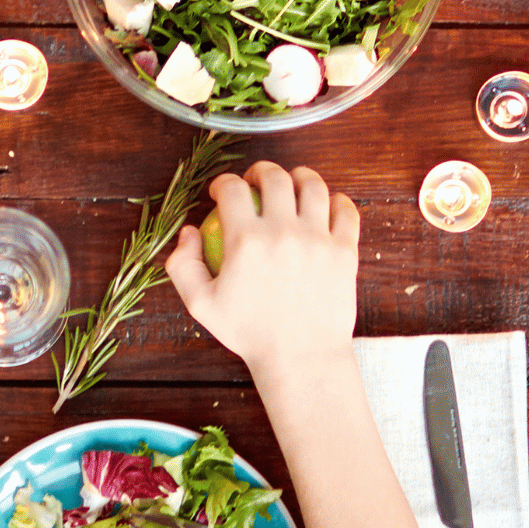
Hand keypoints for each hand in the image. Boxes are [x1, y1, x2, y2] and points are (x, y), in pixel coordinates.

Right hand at [166, 162, 358, 374]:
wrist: (302, 357)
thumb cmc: (250, 333)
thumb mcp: (201, 305)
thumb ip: (182, 265)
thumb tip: (188, 231)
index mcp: (247, 242)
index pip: (233, 190)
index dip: (223, 183)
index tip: (221, 191)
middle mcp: (284, 232)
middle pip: (275, 177)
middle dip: (260, 170)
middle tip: (256, 180)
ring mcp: (318, 239)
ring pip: (314, 186)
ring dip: (300, 176)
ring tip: (293, 183)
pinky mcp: (345, 250)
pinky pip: (346, 211)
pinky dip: (337, 201)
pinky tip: (328, 204)